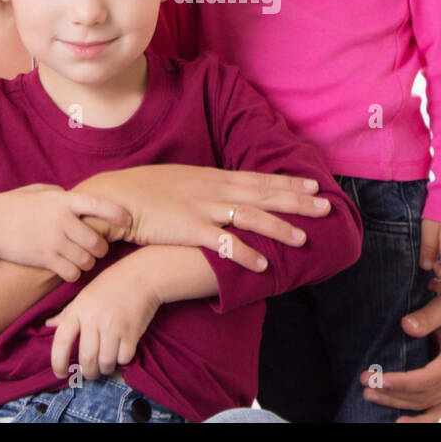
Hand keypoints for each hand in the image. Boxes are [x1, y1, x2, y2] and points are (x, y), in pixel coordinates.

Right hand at [0, 185, 132, 281]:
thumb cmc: (15, 205)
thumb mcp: (40, 191)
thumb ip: (62, 195)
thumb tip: (80, 198)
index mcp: (63, 200)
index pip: (99, 205)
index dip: (118, 213)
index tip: (129, 220)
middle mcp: (61, 221)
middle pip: (97, 241)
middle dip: (102, 248)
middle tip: (97, 249)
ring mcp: (53, 241)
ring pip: (87, 260)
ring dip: (88, 262)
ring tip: (83, 260)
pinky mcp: (44, 259)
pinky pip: (71, 273)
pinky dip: (74, 274)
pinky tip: (69, 270)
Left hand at [45, 261, 161, 379]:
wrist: (143, 274)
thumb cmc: (111, 283)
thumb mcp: (85, 295)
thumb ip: (67, 312)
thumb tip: (48, 324)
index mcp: (79, 310)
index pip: (61, 340)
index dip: (57, 361)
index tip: (60, 373)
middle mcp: (94, 319)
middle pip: (87, 358)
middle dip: (88, 372)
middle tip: (91, 373)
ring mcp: (113, 326)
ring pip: (106, 362)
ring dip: (106, 369)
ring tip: (107, 365)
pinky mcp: (132, 332)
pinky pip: (124, 357)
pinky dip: (123, 360)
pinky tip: (122, 352)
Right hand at [70, 164, 331, 272]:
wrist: (114, 197)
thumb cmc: (146, 191)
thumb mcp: (183, 181)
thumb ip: (208, 186)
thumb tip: (229, 192)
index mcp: (212, 176)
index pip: (258, 179)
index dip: (288, 184)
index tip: (313, 186)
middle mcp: (212, 189)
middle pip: (262, 194)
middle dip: (296, 202)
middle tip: (326, 207)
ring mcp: (201, 208)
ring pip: (249, 217)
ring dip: (277, 228)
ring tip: (302, 239)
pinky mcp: (188, 229)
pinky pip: (222, 243)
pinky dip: (243, 253)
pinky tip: (262, 265)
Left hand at [359, 290, 440, 422]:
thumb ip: (427, 316)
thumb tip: (407, 327)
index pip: (427, 378)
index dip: (401, 382)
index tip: (377, 378)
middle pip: (421, 394)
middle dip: (390, 390)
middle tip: (364, 381)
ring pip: (422, 403)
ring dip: (395, 402)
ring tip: (369, 394)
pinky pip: (434, 413)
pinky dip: (418, 422)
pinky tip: (400, 424)